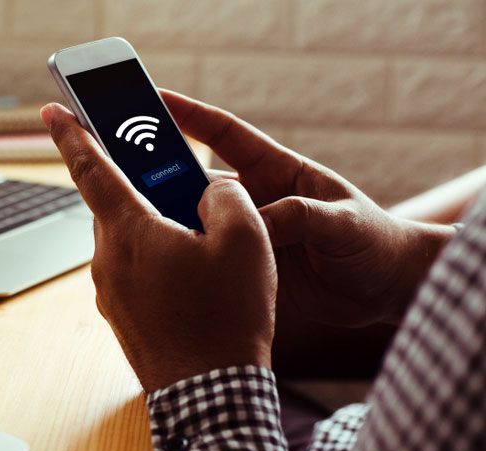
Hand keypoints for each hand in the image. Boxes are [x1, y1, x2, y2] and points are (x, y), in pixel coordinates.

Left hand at [41, 103, 276, 392]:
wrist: (210, 398)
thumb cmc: (227, 319)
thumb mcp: (246, 240)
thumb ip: (224, 197)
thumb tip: (208, 193)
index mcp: (128, 232)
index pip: (90, 168)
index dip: (72, 133)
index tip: (53, 111)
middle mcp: (107, 262)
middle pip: (118, 206)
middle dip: (145, 189)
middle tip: (178, 182)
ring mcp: (111, 295)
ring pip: (130, 242)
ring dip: (158, 232)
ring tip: (206, 243)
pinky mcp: (123, 319)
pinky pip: (136, 275)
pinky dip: (159, 264)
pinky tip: (197, 281)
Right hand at [161, 90, 454, 326]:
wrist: (388, 291)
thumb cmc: (375, 242)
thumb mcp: (343, 222)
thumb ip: (300, 216)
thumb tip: (253, 224)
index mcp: (275, 172)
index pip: (224, 135)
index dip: (188, 115)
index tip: (153, 101)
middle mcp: (252, 201)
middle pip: (195, 182)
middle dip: (158, 175)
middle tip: (122, 175)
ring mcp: (245, 237)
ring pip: (194, 226)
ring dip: (168, 227)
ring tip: (135, 228)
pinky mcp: (243, 273)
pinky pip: (207, 266)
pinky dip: (183, 267)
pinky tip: (160, 269)